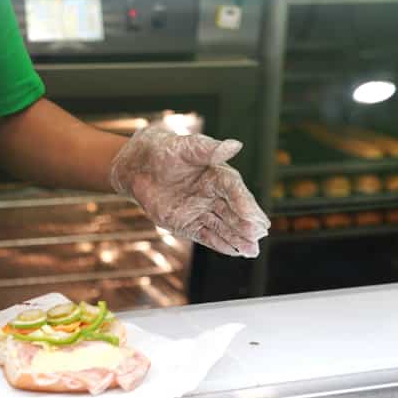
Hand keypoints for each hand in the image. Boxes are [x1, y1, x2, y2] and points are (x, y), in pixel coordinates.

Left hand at [110, 126, 269, 256]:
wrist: (138, 166)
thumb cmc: (164, 150)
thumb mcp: (185, 147)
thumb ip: (209, 149)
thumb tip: (235, 145)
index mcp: (217, 175)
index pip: (235, 191)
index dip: (245, 204)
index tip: (254, 217)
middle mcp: (213, 195)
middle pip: (233, 212)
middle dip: (246, 225)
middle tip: (259, 236)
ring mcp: (200, 211)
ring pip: (223, 227)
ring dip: (238, 239)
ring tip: (252, 251)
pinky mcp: (187, 224)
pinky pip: (207, 236)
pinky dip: (220, 244)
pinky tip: (235, 252)